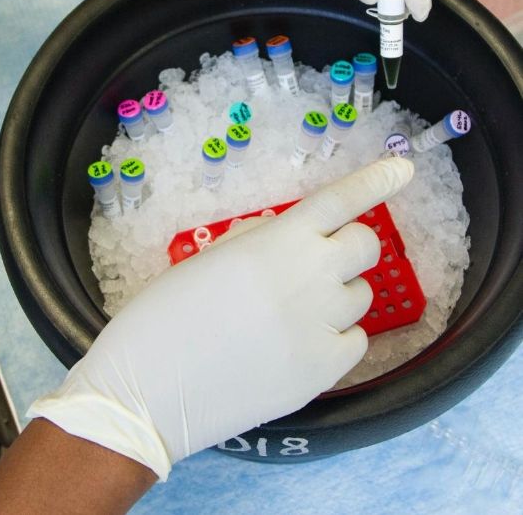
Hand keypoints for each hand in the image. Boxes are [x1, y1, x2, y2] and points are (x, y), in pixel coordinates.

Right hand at [28, 158, 414, 478]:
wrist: (152, 386)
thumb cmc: (166, 313)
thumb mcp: (209, 258)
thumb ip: (258, 241)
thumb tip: (288, 237)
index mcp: (276, 241)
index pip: (340, 200)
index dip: (375, 180)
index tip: (402, 168)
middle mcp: (310, 276)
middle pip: (365, 245)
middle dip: (349, 244)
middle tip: (319, 259)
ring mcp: (322, 325)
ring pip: (361, 295)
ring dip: (338, 292)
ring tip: (295, 309)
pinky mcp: (325, 371)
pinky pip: (354, 341)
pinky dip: (336, 336)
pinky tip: (299, 342)